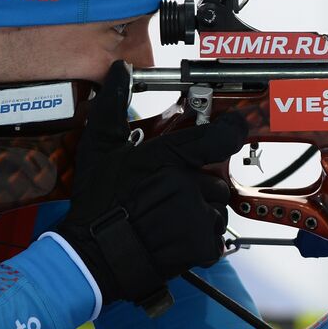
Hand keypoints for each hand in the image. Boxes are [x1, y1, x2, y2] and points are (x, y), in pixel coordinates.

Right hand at [55, 62, 246, 313]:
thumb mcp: (99, 151)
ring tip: (167, 218)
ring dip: (200, 212)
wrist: (93, 257)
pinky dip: (200, 239)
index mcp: (167, 158)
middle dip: (198, 186)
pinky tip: (173, 237)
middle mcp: (187, 184)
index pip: (221, 137)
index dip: (233, 129)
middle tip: (169, 195)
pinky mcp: (201, 245)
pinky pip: (215, 236)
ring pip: (216, 208)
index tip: (234, 127)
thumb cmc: (96, 205)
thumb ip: (113, 108)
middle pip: (214, 179)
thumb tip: (120, 71)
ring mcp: (196, 216)